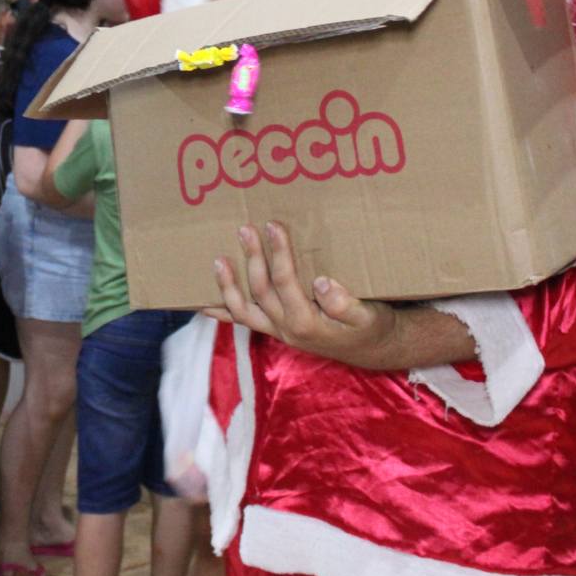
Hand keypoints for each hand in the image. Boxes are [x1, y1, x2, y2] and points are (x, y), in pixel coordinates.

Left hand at [212, 223, 399, 368]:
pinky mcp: (275, 330)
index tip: (273, 226)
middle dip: (252, 258)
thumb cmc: (370, 327)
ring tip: (218, 260)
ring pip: (243, 310)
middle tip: (245, 229)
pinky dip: (223, 312)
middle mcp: (286, 329)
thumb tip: (322, 283)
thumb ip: (346, 303)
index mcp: (308, 322)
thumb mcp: (368, 316)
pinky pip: (244, 323)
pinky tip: (204, 303)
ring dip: (228, 286)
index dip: (278, 253)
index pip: (286, 282)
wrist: (372, 349)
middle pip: (261, 291)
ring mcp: (278, 331)